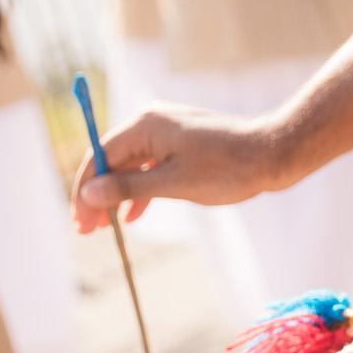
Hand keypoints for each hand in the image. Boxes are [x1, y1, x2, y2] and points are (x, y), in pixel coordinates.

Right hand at [70, 104, 289, 232]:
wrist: (274, 154)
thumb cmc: (228, 169)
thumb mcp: (174, 184)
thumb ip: (129, 188)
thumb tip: (89, 194)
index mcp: (145, 125)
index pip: (99, 156)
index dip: (85, 190)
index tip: (79, 221)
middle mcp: (151, 122)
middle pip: (112, 160)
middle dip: (98, 195)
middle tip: (87, 230)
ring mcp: (168, 133)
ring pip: (132, 166)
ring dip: (118, 194)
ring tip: (107, 226)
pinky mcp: (183, 145)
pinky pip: (152, 167)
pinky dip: (142, 189)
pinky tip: (134, 214)